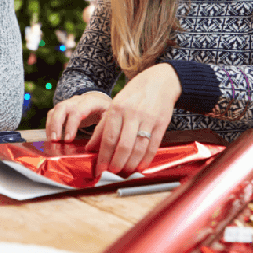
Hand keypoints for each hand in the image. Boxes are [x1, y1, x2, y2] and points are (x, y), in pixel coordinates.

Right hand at [46, 91, 111, 141]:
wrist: (100, 100)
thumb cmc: (105, 110)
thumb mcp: (109, 117)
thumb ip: (102, 129)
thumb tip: (94, 147)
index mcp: (91, 101)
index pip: (78, 111)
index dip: (72, 125)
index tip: (69, 140)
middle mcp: (77, 100)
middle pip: (62, 108)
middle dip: (56, 124)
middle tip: (55, 140)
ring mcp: (68, 104)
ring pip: (55, 111)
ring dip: (51, 126)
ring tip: (51, 141)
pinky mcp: (62, 109)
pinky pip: (52, 115)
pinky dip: (49, 126)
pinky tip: (51, 138)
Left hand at [86, 63, 180, 177]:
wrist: (161, 81)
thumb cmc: (135, 93)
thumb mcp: (115, 105)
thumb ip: (103, 127)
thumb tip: (91, 147)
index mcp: (117, 108)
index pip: (108, 138)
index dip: (103, 156)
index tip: (99, 168)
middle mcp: (132, 114)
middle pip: (123, 146)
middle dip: (116, 163)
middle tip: (112, 171)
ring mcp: (148, 119)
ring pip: (138, 148)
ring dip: (131, 164)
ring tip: (125, 170)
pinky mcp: (161, 124)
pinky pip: (153, 146)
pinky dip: (146, 159)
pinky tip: (141, 166)